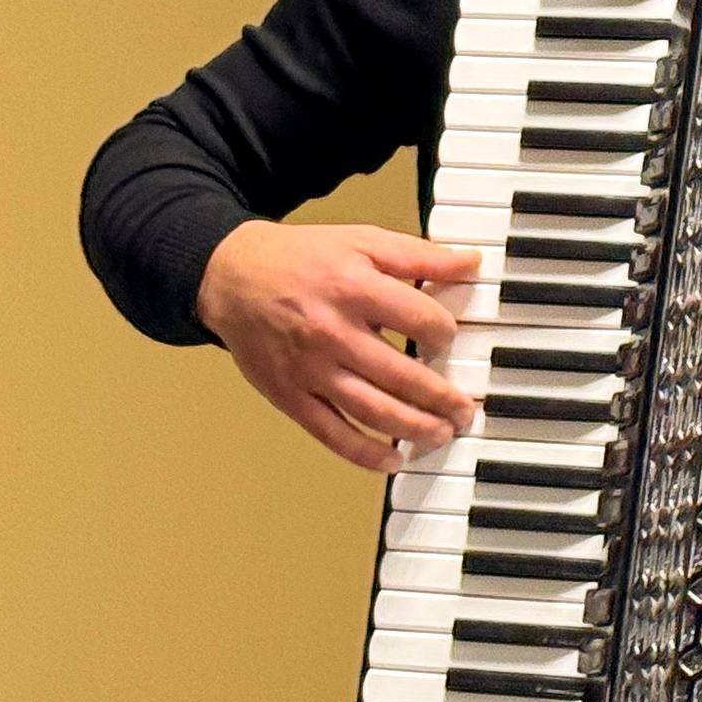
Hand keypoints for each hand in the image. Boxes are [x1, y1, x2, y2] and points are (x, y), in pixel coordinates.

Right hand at [196, 219, 480, 471]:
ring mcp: (309, 369)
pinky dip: (364, 452)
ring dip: (414, 429)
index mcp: (355, 288)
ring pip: (371, 410)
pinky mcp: (289, 395)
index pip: (420, 320)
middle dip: (442, 399)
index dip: (445, 333)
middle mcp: (332, 332)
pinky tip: (392, 460)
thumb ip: (419, 255)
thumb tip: (470, 263)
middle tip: (465, 411)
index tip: (447, 340)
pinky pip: (331, 432)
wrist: (231, 276)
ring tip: (441, 434)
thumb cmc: (303, 258)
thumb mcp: (362, 241)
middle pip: (401, 375)